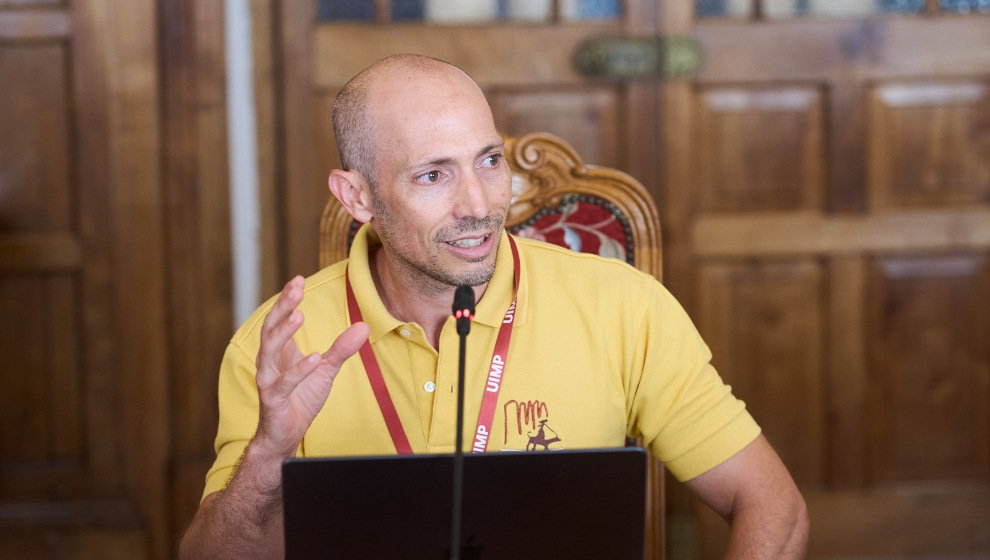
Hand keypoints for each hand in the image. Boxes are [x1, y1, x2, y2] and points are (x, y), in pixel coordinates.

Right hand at [252, 276, 369, 458]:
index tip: (297, 280)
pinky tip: (314, 358)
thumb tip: (363, 326)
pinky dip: (298, 370)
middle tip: (295, 288)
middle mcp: (269, 362)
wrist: (284, 435)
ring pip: (269, 352)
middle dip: (282, 307)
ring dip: (283, 333)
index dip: (286, 299)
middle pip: (270, 328)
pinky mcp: (273, 400)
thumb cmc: (300, 399)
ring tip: (299, 315)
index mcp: (279, 352)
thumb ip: (341, 349)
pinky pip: (283, 383)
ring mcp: (268, 381)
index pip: (279, 319)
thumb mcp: (326, 370)